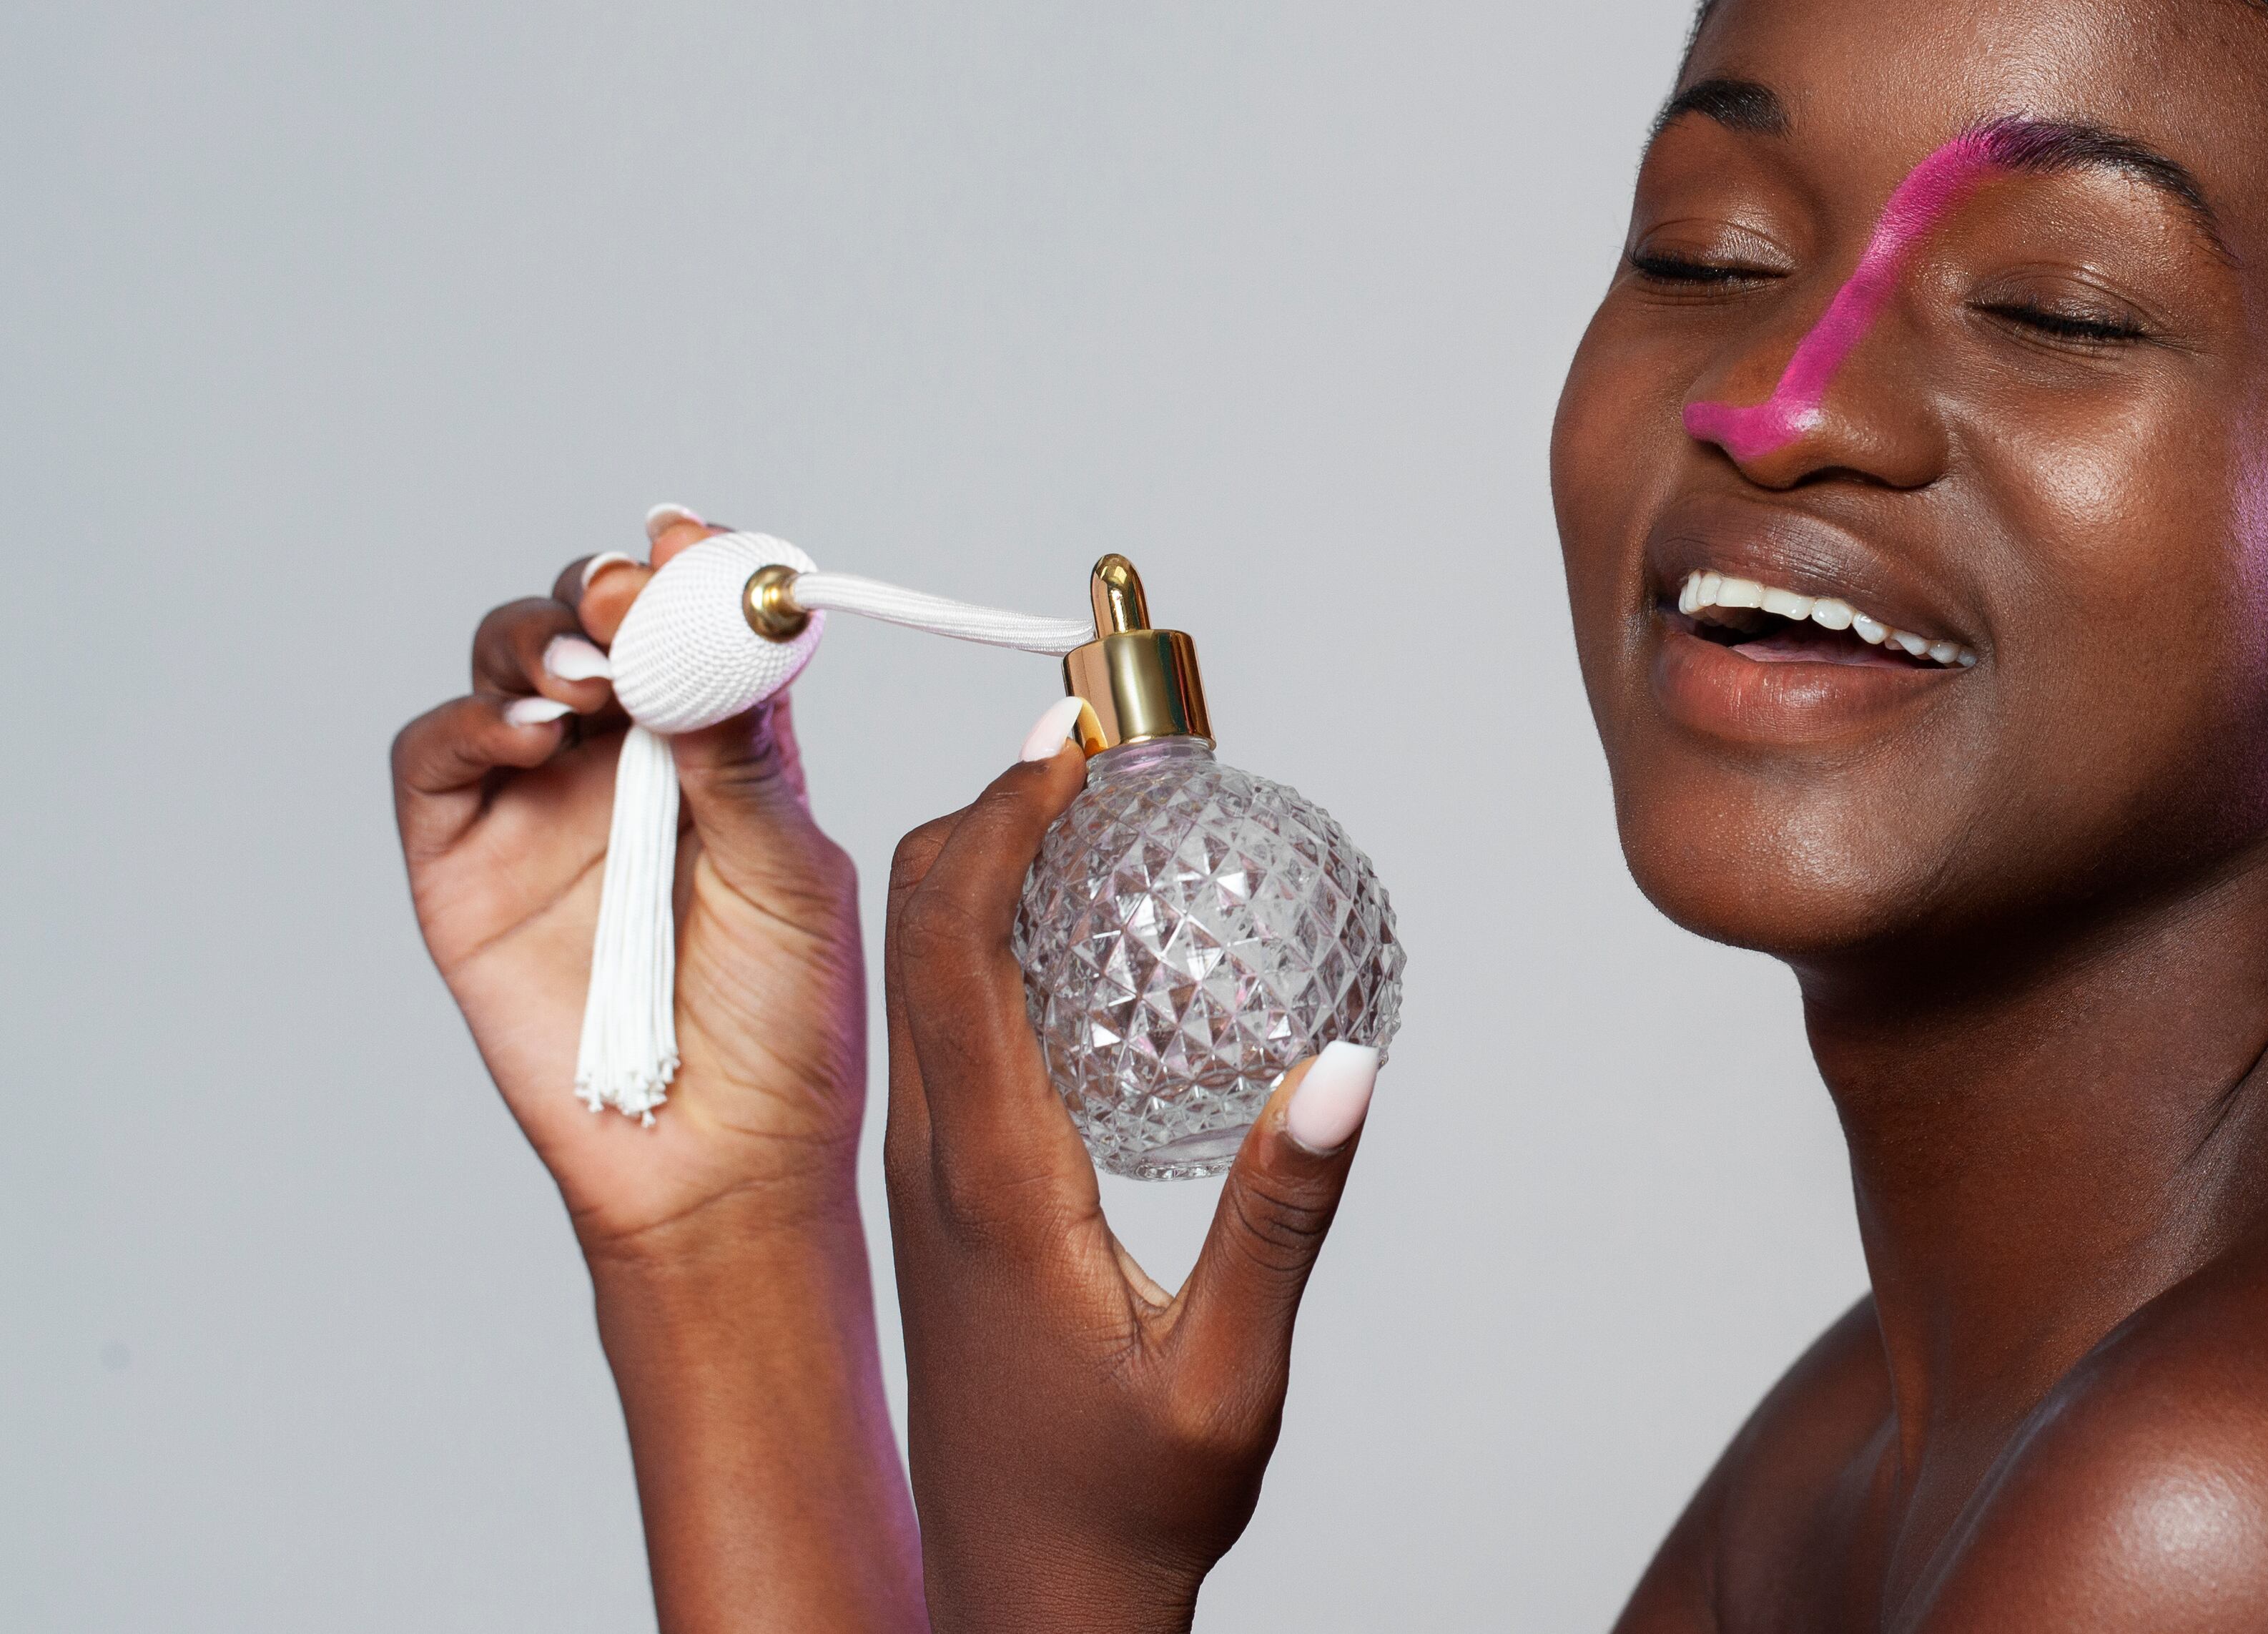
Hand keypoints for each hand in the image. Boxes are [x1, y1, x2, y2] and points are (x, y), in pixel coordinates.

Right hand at [390, 509, 869, 1256]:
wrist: (722, 1159)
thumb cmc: (784, 1025)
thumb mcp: (791, 871)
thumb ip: (746, 754)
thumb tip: (725, 629)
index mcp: (721, 747)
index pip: (691, 625)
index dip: (685, 574)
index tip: (691, 542)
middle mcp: (626, 763)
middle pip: (588, 624)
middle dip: (603, 594)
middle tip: (631, 601)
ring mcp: (537, 808)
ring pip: (504, 668)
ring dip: (537, 643)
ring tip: (590, 678)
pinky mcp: (460, 866)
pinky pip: (433, 760)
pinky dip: (469, 724)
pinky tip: (531, 736)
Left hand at [883, 730, 1380, 1633]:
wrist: (1018, 1602)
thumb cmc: (1126, 1507)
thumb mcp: (1230, 1375)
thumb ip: (1282, 1215)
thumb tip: (1341, 1061)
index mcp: (993, 1182)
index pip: (955, 946)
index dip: (1003, 816)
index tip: (1074, 732)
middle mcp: (935, 1164)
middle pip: (914, 929)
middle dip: (988, 805)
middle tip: (1095, 736)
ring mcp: (928, 1181)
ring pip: (916, 973)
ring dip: (982, 866)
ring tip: (1090, 803)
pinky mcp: (946, 1203)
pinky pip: (943, 1028)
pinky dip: (989, 940)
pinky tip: (1083, 940)